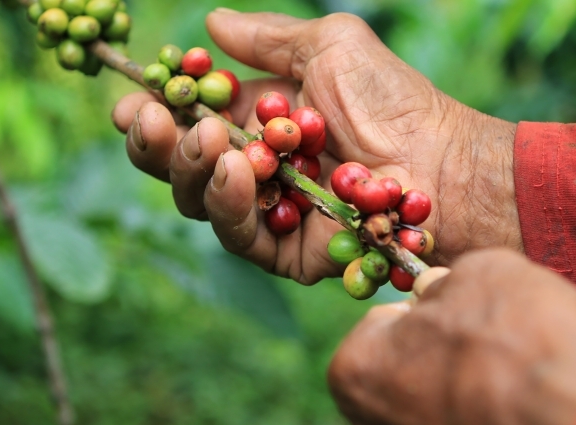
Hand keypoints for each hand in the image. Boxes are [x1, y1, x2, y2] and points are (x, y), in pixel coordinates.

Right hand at [111, 10, 521, 283]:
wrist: (440, 159)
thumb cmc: (392, 100)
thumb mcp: (329, 47)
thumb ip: (268, 40)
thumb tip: (211, 22)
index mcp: (259, 122)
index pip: (191, 121)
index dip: (157, 112)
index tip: (135, 99)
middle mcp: (257, 170)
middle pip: (183, 168)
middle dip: (157, 145)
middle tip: (153, 121)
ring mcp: (271, 212)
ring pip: (202, 203)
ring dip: (190, 170)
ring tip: (204, 140)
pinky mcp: (289, 252)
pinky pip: (242, 236)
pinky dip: (229, 205)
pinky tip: (231, 170)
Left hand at [328, 249, 575, 424]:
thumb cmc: (522, 343)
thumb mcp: (485, 273)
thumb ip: (446, 284)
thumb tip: (438, 295)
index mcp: (355, 371)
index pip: (382, 326)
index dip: (425, 313)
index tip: (461, 316)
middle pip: (398, 381)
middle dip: (433, 363)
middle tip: (486, 352)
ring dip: (454, 408)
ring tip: (506, 393)